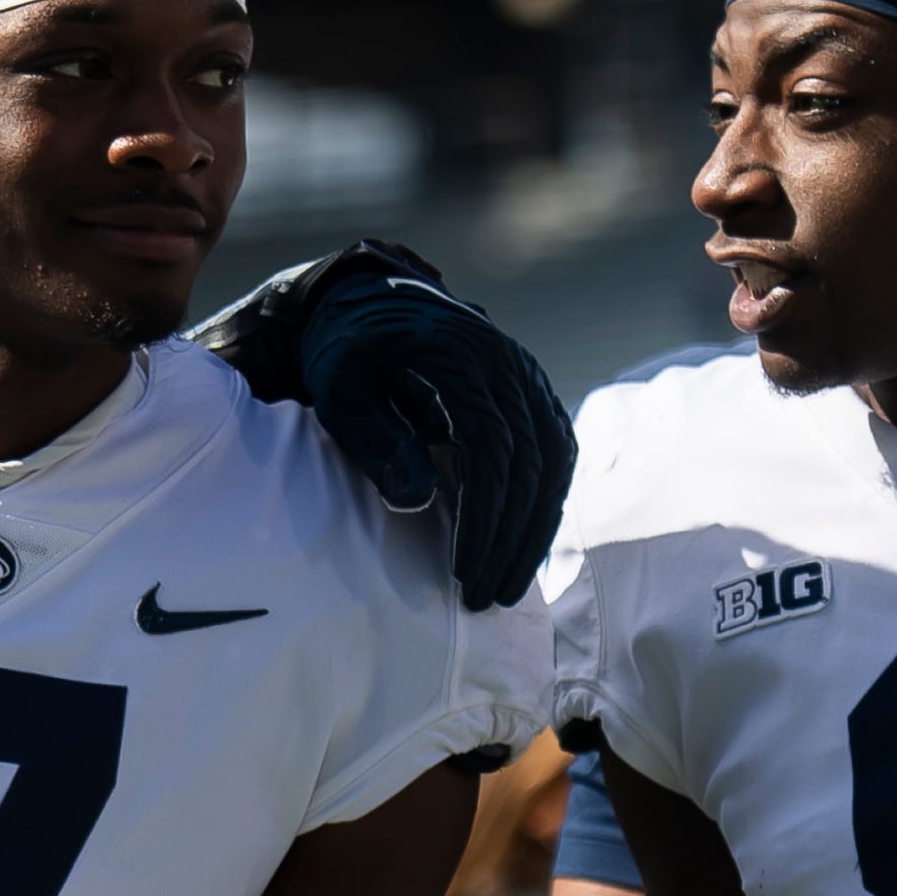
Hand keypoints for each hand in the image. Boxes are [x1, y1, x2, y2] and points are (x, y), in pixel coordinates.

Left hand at [186, 240, 573, 610]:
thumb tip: (417, 501)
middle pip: (531, 464)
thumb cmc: (346, 349)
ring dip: (536, 530)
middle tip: (486, 597)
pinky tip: (525, 544)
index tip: (463, 574)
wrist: (370, 297)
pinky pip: (557, 450)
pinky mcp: (532, 391)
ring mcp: (527, 375)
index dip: (483, 518)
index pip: (491, 450)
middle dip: (511, 539)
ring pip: (555, 462)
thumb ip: (376, 438)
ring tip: (508, 585)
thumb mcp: (340, 388)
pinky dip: (547, 501)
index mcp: (461, 358)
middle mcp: (508, 364)